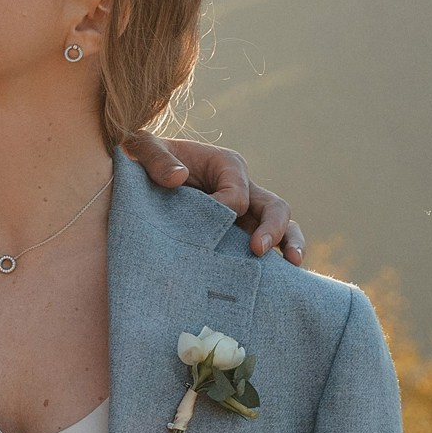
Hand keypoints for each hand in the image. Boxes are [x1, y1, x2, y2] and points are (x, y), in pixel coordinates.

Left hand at [122, 131, 305, 263]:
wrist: (139, 177)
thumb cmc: (143, 158)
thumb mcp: (143, 148)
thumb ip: (157, 159)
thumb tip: (178, 178)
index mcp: (226, 165)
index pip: (237, 192)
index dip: (224, 208)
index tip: (198, 218)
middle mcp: (242, 188)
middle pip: (273, 206)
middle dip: (272, 228)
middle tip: (257, 250)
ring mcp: (244, 214)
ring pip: (281, 226)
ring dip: (289, 244)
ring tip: (292, 265)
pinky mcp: (236, 234)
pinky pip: (265, 246)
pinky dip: (274, 263)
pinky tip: (275, 284)